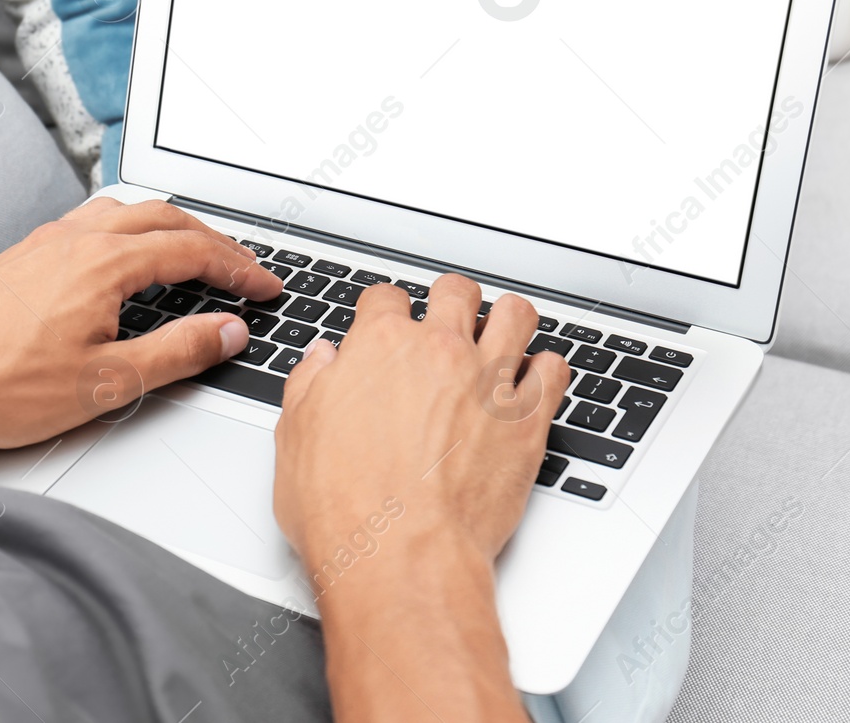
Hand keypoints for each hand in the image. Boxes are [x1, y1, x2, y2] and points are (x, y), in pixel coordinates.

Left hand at [0, 197, 282, 498]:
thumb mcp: (104, 385)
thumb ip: (176, 354)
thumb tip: (227, 332)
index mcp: (103, 263)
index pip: (194, 249)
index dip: (240, 267)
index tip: (266, 287)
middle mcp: (74, 239)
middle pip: (165, 217)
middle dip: (214, 240)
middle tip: (243, 270)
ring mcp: (43, 242)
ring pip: (125, 213)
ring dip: (170, 227)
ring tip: (194, 257)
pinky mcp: (21, 257)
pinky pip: (91, 223)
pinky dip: (129, 232)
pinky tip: (124, 263)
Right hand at [272, 275, 566, 722]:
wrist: (399, 558)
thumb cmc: (346, 510)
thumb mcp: (296, 438)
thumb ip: (311, 386)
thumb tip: (322, 362)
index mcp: (381, 347)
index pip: (386, 298)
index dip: (385, 311)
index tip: (388, 324)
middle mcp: (439, 352)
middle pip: (456, 292)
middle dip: (451, 301)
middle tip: (448, 321)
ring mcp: (488, 383)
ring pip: (515, 315)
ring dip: (506, 320)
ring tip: (500, 335)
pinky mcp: (527, 421)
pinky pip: (553, 371)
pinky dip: (545, 370)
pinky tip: (532, 381)